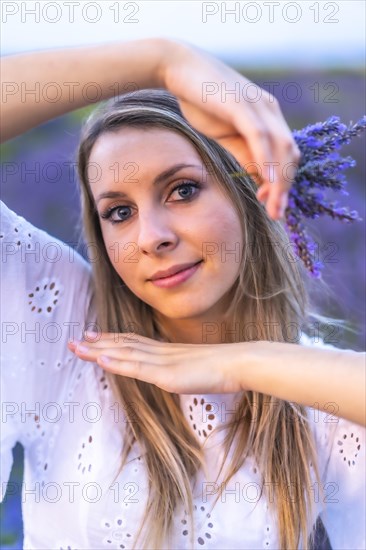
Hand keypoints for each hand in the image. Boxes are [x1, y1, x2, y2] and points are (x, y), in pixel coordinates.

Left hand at [67, 332, 248, 393]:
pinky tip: (101, 359)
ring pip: (124, 354)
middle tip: (76, 339)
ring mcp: (162, 363)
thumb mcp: (198, 368)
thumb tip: (178, 373)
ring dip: (99, 351)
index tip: (95, 336)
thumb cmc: (224, 368)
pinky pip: (137, 368)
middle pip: (124, 345)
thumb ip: (183, 369)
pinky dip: (117, 363)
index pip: (134, 342)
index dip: (113, 340)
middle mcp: (160, 353)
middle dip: (99, 343)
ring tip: (78, 347)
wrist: (239, 364)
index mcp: (167, 351)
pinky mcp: (166, 375)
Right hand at [162, 41, 299, 219]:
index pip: (286, 154)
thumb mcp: (227, 135)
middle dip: (285, 187)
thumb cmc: (201, 101)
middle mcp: (269, 109)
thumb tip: (260, 178)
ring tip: (273, 205)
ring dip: (279, 180)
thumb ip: (245, 154)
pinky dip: (266, 159)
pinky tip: (266, 181)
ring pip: (280, 147)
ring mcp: (258, 104)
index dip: (283, 182)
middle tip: (276, 214)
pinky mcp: (241, 104)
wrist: (178, 69)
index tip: (271, 205)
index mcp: (268, 116)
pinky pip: (260, 135)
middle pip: (289, 153)